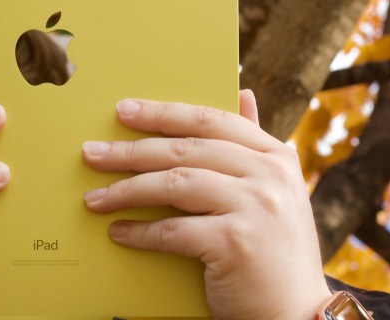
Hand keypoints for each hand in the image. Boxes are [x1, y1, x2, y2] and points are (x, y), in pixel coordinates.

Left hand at [82, 91, 329, 319]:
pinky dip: (140, 232)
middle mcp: (269, 175)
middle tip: (92, 154)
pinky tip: (118, 232)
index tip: (124, 110)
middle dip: (131, 151)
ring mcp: (255, 206)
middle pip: (185, 150)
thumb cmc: (275, 252)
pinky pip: (173, 230)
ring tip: (94, 198)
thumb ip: (253, 146)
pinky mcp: (235, 242)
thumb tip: (242, 92)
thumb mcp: (275, 192)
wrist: (298, 315)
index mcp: (276, 156)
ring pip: (173, 184)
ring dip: (126, 191)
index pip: (211, 121)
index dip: (164, 113)